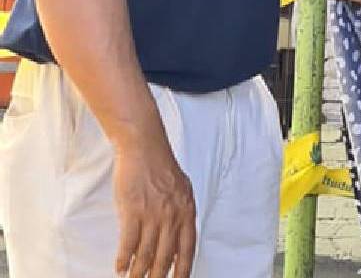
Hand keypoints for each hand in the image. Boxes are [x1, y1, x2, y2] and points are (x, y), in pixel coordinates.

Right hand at [113, 135, 196, 277]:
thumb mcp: (182, 191)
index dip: (184, 269)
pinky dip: (124, 259)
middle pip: (166, 257)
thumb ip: (181, 214)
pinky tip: (120, 268)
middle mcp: (172, 215)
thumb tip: (179, 239)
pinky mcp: (133, 210)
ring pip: (146, 254)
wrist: (144, 148)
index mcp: (187, 211)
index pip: (188, 249)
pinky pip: (129, 243)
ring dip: (138, 272)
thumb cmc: (161, 168)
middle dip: (159, 277)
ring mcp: (153, 214)